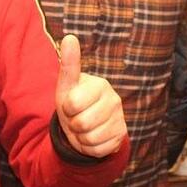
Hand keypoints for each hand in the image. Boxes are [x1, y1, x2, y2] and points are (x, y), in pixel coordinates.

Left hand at [54, 35, 126, 157]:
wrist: (87, 125)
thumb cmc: (74, 102)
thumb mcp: (67, 85)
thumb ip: (69, 63)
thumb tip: (69, 37)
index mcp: (100, 85)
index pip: (73, 103)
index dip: (66, 108)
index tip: (70, 104)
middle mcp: (114, 100)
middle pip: (81, 123)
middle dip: (73, 125)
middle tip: (76, 118)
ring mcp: (120, 119)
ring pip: (90, 138)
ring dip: (80, 137)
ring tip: (84, 128)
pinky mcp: (121, 137)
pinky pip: (98, 149)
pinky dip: (89, 148)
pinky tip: (92, 138)